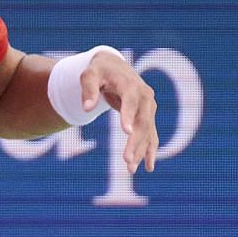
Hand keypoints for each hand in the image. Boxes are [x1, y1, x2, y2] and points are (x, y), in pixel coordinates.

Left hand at [83, 51, 160, 171]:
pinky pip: (150, 135)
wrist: (113, 67)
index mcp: (131, 85)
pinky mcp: (147, 116)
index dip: (129, 116)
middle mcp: (145, 96)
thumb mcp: (89, 74)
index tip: (127, 132)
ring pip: (147, 131)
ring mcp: (149, 108)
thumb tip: (86, 108)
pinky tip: (148, 167)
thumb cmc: (99, 70)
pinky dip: (149, 150)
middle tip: (126, 160)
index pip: (131, 102)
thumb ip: (88, 89)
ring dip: (142, 151)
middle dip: (135, 142)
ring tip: (131, 169)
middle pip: (142, 121)